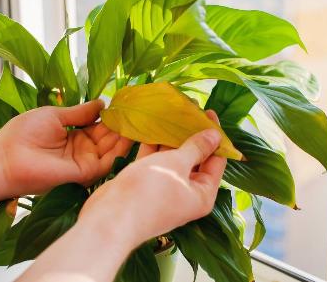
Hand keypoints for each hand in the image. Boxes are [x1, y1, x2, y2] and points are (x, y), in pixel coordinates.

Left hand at [0, 100, 131, 197]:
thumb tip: (102, 103)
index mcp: (73, 134)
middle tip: (138, 113)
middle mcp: (81, 149)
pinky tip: (129, 137)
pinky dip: (120, 152)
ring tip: (138, 123)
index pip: (99, 125)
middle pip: (108, 137)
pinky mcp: (83, 173)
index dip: (112, 116)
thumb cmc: (23, 133)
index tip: (125, 104)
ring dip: (125, 137)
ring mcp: (83, 161)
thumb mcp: (55, 115)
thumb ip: (80, 112)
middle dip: (122, 126)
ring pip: (111, 150)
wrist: (5, 157)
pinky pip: (106, 163)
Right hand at [77, 111, 225, 248]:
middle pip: (194, 158)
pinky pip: (153, 161)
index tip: (209, 112)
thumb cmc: (150, 192)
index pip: (216, 160)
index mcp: (202, 194)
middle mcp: (186, 193)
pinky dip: (152, 145)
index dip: (214, 136)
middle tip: (189, 109)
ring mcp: (164, 188)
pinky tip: (151, 125)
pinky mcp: (145, 184)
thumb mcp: (177, 165)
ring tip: (171, 112)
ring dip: (171, 137)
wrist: (110, 217)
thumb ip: (196, 148)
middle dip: (190, 134)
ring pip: (172, 158)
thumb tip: (215, 135)